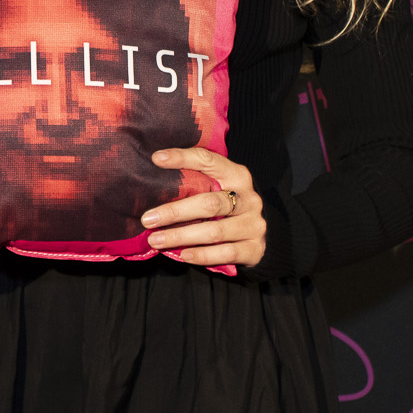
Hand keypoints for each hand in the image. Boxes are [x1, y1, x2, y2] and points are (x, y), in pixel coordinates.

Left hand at [143, 147, 266, 268]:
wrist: (264, 235)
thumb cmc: (230, 208)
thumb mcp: (219, 189)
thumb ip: (196, 184)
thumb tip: (154, 180)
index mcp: (237, 176)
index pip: (209, 161)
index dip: (183, 158)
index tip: (157, 159)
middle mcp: (248, 198)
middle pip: (210, 203)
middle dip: (175, 212)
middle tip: (148, 219)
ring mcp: (254, 224)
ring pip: (215, 231)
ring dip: (181, 237)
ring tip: (155, 240)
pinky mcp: (255, 248)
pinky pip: (225, 253)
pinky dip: (202, 255)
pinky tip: (183, 255)